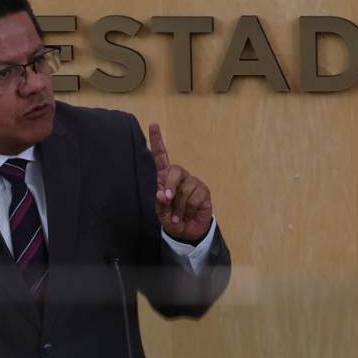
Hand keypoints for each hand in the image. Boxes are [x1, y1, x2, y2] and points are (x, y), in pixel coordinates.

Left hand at [149, 123, 212, 244]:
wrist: (187, 233)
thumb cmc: (172, 219)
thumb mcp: (161, 214)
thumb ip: (160, 204)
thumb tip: (161, 194)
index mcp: (165, 178)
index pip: (161, 156)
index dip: (157, 141)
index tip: (153, 125)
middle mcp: (180, 177)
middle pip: (175, 170)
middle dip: (170, 186)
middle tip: (167, 200)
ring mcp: (193, 182)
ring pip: (185, 189)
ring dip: (179, 207)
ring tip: (178, 215)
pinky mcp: (203, 191)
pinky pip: (194, 197)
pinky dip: (188, 210)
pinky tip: (188, 214)